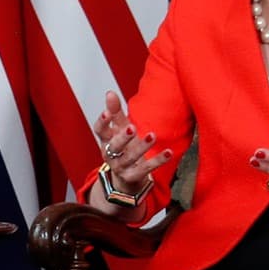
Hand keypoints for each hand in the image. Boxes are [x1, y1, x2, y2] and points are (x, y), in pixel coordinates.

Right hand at [91, 90, 176, 212]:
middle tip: (132, 127)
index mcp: (106, 140)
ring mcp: (121, 167)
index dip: (102, 122)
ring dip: (141, 147)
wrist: (125, 177)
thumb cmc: (123, 147)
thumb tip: (109, 92)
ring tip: (152, 135)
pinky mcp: (133, 177)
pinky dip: (158, 161)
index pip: (99, 130)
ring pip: (130, 158)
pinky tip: (168, 152)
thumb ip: (116, 112)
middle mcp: (110, 154)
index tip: (107, 112)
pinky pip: (146, 169)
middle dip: (123, 137)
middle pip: (115, 146)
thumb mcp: (118, 129)